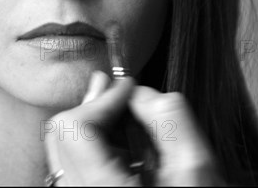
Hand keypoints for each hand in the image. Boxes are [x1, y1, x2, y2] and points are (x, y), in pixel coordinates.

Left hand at [44, 71, 223, 185]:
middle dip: (94, 107)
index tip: (129, 88)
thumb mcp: (197, 169)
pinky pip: (72, 168)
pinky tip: (121, 147)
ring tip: (125, 120)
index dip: (102, 99)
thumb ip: (170, 118)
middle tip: (121, 94)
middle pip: (61, 135)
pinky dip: (92, 148)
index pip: (75, 128)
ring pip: (63, 150)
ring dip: (92, 126)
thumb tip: (141, 93)